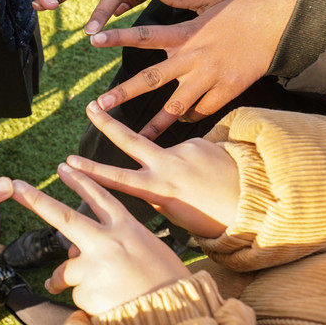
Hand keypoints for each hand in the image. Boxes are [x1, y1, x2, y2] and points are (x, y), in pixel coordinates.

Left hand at [12, 169, 189, 317]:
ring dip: (68, 280)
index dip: (81, 181)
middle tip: (16, 188)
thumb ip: (112, 243)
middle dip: (36, 200)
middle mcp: (107, 241)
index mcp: (126, 228)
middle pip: (64, 217)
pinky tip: (108, 305)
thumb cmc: (166, 283)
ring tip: (99, 292)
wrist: (176, 317)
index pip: (100, 197)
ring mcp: (94, 265)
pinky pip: (76, 293)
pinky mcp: (86, 289)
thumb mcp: (146, 250)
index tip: (64, 167)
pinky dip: (87, 300)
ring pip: (67, 268)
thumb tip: (75, 250)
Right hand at [68, 100, 239, 237]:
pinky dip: (195, 163)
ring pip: (168, 153)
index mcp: (159, 189)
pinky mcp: (202, 141)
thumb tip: (146, 184)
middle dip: (108, 123)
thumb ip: (157, 194)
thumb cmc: (214, 218)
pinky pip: (189, 151)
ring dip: (176, 167)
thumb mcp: (177, 214)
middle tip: (90, 106)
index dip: (90, 171)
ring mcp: (185, 149)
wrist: (257, 201)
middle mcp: (168, 165)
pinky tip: (212, 175)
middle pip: (130, 139)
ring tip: (202, 186)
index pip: (116, 178)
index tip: (69, 163)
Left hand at [92, 0, 299, 139]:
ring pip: (176, 105)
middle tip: (99, 107)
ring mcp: (210, 77)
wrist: (285, 24)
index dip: (118, 37)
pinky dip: (192, 118)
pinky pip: (204, 111)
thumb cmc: (246, 7)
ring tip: (137, 138)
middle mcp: (193, 58)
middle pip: (151, 79)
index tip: (93, 40)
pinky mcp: (228, 91)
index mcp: (186, 34)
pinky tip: (181, 125)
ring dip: (156, 123)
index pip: (144, 35)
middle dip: (123, 94)